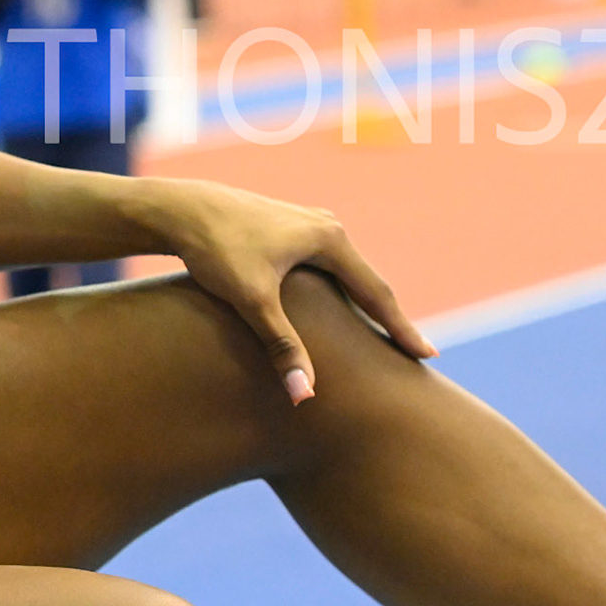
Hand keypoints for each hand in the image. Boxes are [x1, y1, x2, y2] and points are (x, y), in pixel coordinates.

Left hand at [144, 178, 435, 402]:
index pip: (376, 294)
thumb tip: (306, 396)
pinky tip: (339, 309)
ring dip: (364, 303)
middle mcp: (326, 226)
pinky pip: (325, 267)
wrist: (178, 208)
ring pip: (345, 273)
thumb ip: (282, 347)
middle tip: (415, 353)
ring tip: (383, 335)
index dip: (401, 329)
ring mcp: (306, 224)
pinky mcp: (286, 228)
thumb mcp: (251, 301)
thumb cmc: (214, 249)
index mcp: (329, 240)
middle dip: (388, 318)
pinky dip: (339, 291)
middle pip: (366, 282)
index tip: (427, 358)